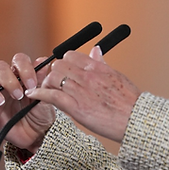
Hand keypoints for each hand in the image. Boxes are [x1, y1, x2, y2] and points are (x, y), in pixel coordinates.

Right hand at [0, 53, 55, 152]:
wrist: (38, 135)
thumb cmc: (41, 113)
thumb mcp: (46, 97)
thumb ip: (43, 81)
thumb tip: (42, 62)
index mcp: (21, 75)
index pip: (18, 60)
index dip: (24, 69)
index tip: (32, 84)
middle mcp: (6, 82)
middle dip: (9, 80)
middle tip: (19, 95)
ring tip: (1, 102)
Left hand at [25, 46, 139, 142]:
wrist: (135, 120)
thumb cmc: (129, 101)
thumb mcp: (117, 76)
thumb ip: (102, 63)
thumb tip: (95, 49)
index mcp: (97, 68)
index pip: (70, 56)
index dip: (63, 64)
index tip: (62, 72)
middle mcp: (87, 76)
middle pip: (58, 66)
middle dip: (53, 74)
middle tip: (53, 83)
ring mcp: (80, 91)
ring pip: (52, 78)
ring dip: (47, 84)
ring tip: (46, 91)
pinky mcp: (76, 107)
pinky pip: (51, 95)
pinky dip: (40, 94)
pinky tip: (33, 95)